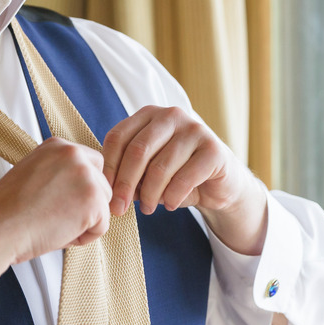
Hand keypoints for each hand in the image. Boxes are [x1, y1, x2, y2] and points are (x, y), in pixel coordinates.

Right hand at [0, 137, 111, 300]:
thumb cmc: (6, 211)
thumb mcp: (32, 175)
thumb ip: (57, 173)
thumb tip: (75, 188)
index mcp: (57, 146)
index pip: (89, 164)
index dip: (79, 189)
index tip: (60, 201)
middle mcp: (74, 154)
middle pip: (102, 183)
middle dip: (86, 204)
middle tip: (58, 216)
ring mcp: (86, 175)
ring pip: (103, 205)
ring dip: (85, 221)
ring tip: (54, 225)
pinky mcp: (94, 200)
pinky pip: (102, 226)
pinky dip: (84, 237)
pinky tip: (59, 234)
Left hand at [101, 106, 267, 254]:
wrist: (218, 184)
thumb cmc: (176, 175)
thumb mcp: (147, 171)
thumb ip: (128, 172)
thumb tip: (107, 191)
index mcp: (149, 115)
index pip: (118, 137)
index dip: (108, 167)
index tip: (105, 193)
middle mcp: (171, 115)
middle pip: (137, 150)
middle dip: (125, 183)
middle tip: (119, 208)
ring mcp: (195, 129)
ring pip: (160, 166)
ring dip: (150, 194)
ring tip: (148, 209)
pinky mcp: (213, 149)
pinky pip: (184, 177)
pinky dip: (173, 196)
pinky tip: (170, 205)